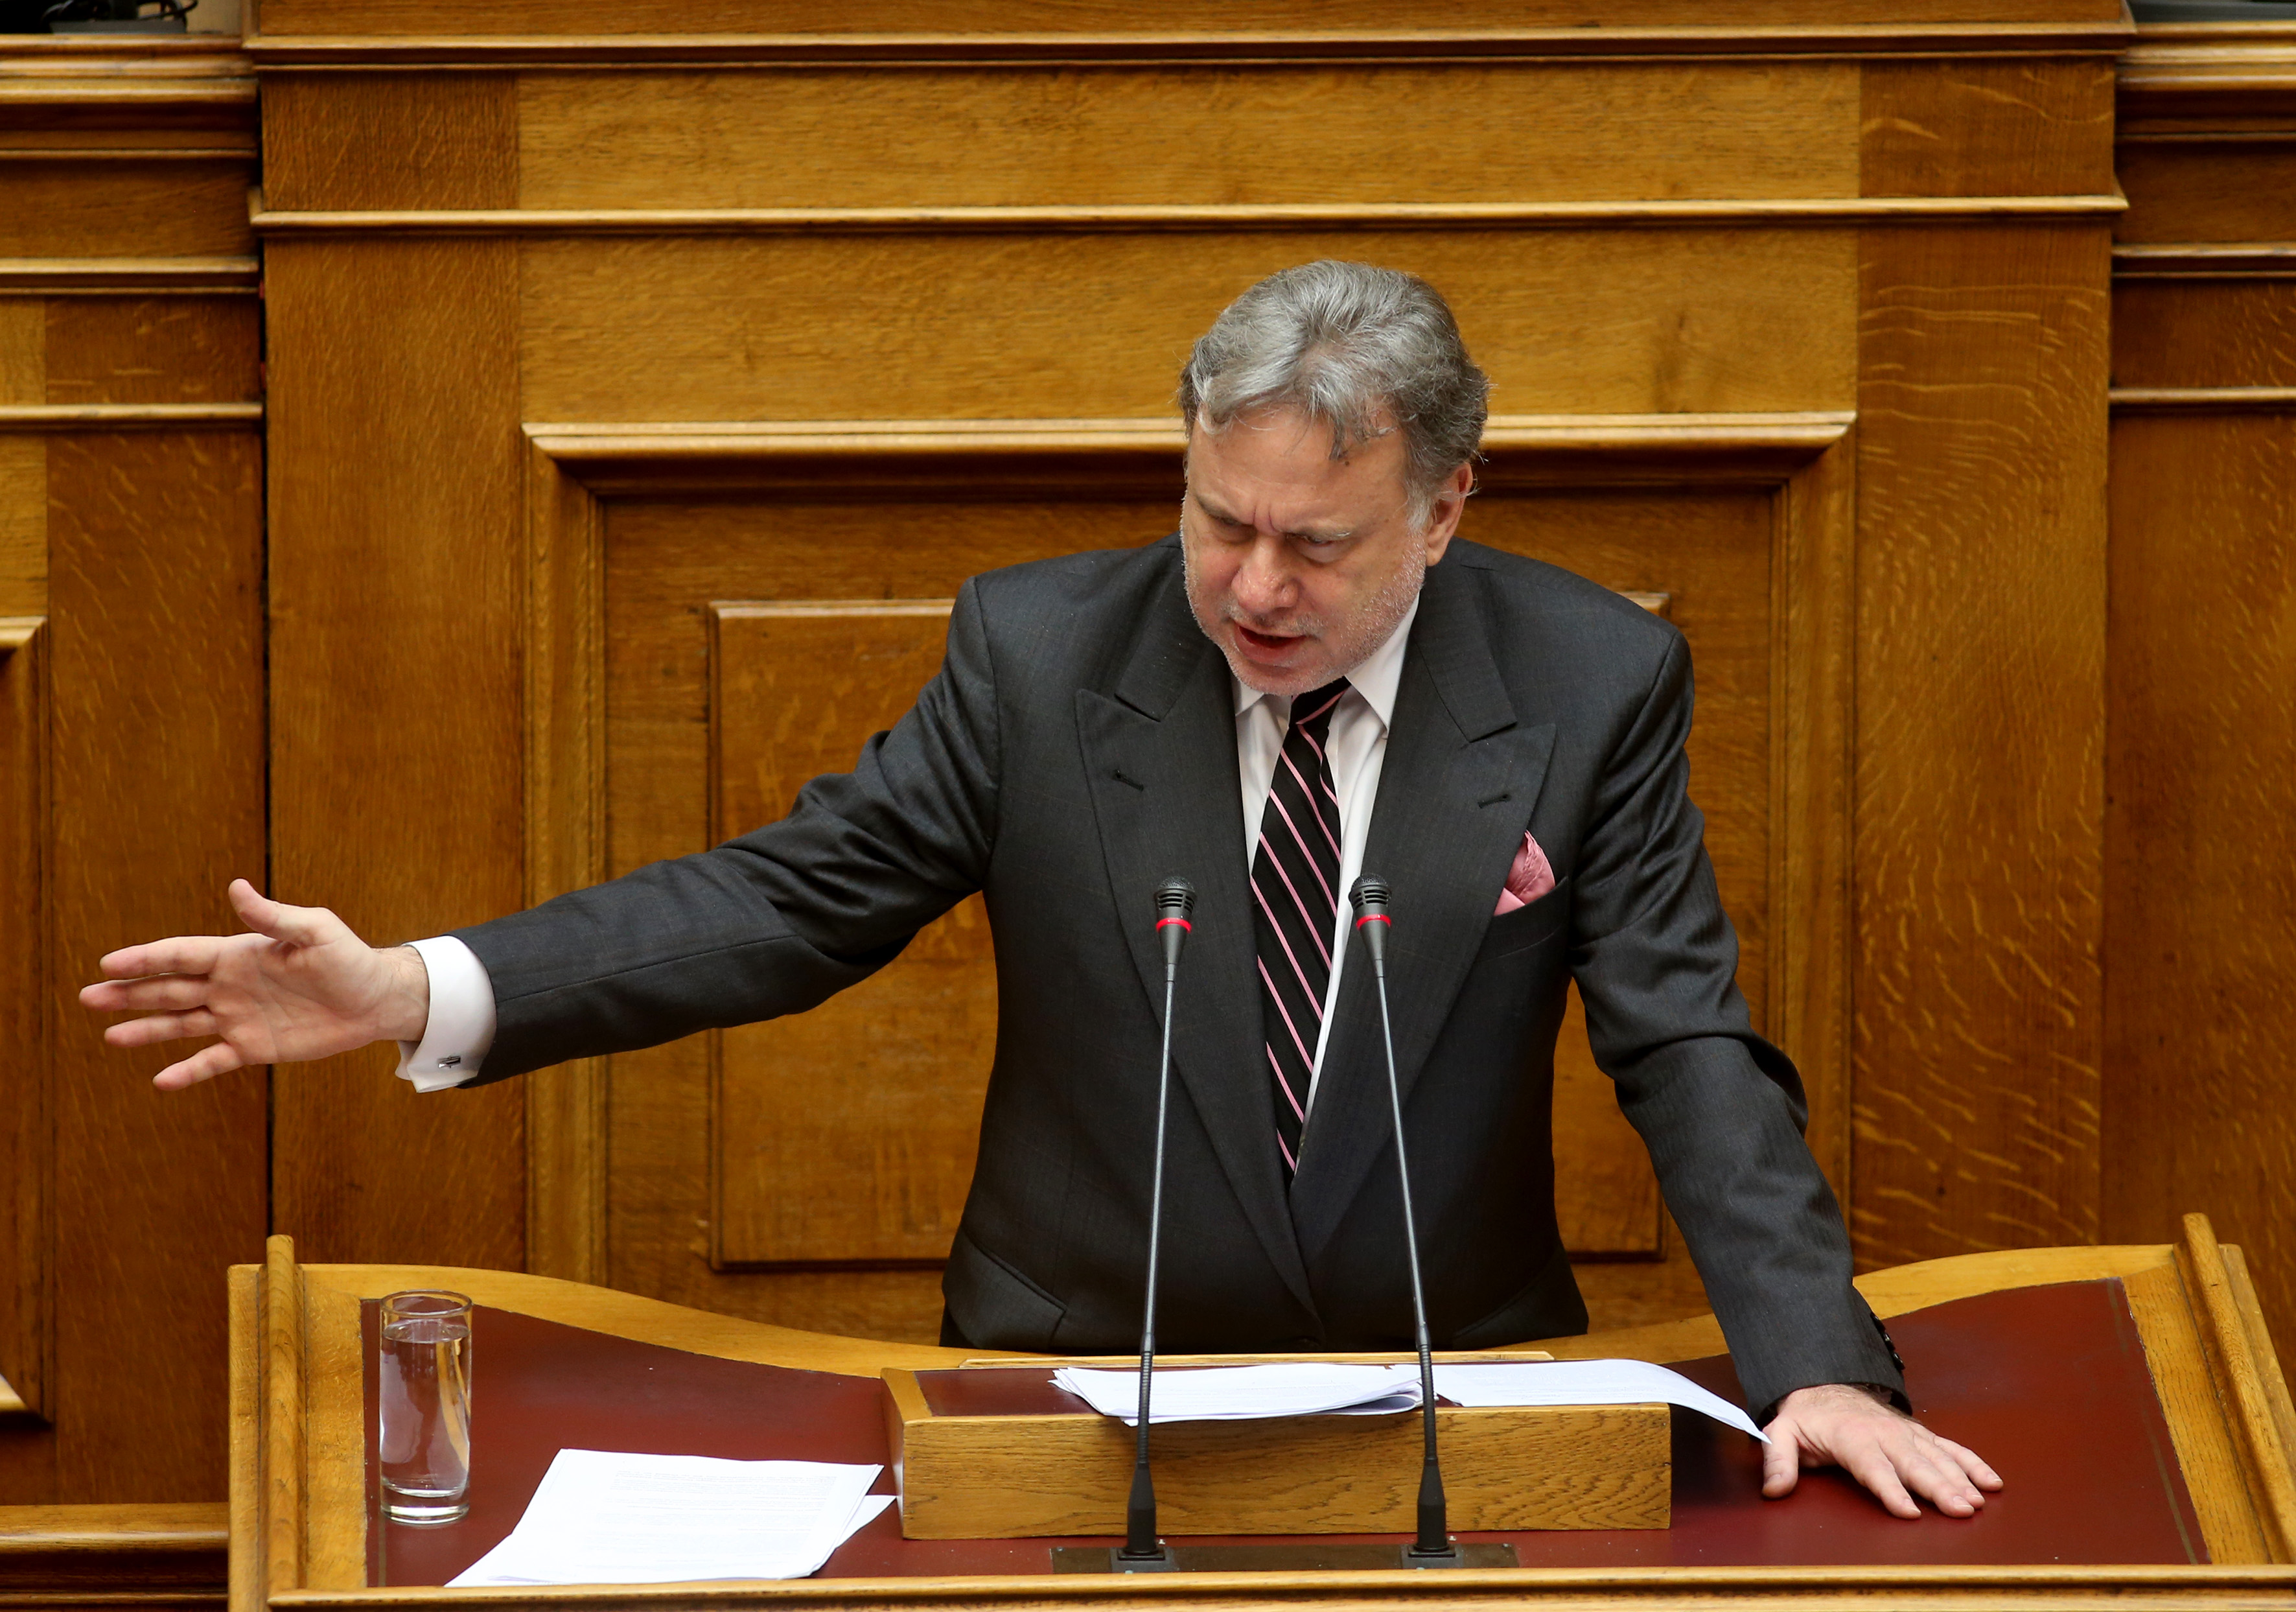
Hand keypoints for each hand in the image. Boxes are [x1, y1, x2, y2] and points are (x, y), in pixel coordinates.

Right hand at [79, 879, 430, 1090]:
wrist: (376, 1000)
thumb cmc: (349, 959)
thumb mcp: (315, 931)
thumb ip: (274, 916)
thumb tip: (237, 887)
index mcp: (238, 955)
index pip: (181, 955)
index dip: (145, 959)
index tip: (108, 963)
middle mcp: (229, 986)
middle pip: (169, 989)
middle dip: (129, 993)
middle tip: (88, 997)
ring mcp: (238, 1018)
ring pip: (181, 1025)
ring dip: (146, 1030)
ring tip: (110, 1036)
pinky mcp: (254, 1047)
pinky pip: (213, 1061)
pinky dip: (188, 1072)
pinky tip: (161, 1081)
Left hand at [1762, 1383, 2001, 1517]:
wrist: (1825, 1385)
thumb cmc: (1806, 1418)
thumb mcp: (1781, 1433)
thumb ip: (1778, 1461)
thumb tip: (1773, 1490)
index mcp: (1851, 1436)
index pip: (1872, 1466)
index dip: (1890, 1488)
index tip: (1908, 1510)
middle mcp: (1884, 1433)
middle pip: (1913, 1464)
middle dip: (1937, 1487)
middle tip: (1959, 1510)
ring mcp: (1906, 1433)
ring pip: (1937, 1457)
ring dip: (1960, 1479)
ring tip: (1978, 1502)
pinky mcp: (1919, 1435)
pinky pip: (1950, 1448)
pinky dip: (1972, 1464)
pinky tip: (1992, 1483)